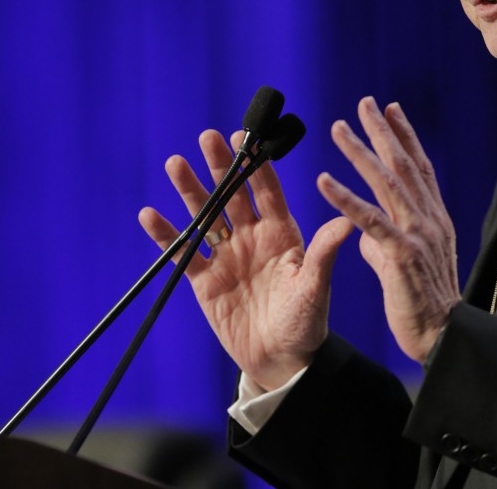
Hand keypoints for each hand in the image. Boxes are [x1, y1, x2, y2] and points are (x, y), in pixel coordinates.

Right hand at [139, 129, 352, 390]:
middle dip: (222, 166)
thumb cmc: (306, 321)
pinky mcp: (204, 281)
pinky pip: (183, 253)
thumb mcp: (316, 288)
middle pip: (234, 195)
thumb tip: (346, 222)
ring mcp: (226, 256)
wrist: (281, 359)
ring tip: (176, 162)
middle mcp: (252, 237)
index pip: (268, 192)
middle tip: (208, 136)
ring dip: (191, 191)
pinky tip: (149, 215)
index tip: (247, 138)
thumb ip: (323, 254)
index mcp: (282, 233)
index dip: (257, 166)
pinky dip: (166, 235)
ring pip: (206, 216)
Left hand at [317, 97, 460, 362]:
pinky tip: (324, 181)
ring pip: (386, 183)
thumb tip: (365, 236)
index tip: (390, 110)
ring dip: (360, 153)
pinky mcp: (400, 254)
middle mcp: (429, 219)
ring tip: (338, 128)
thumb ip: (385, 244)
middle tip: (364, 102)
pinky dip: (345, 198)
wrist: (442, 335)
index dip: (405, 137)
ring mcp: (416, 234)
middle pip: (404, 165)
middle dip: (382, 131)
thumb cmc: (424, 304)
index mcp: (434, 219)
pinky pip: (369, 220)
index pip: (420, 168)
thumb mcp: (407, 264)